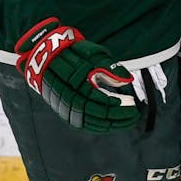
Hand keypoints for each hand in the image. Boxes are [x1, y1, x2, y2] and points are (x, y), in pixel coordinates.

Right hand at [15, 17, 138, 132]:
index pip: (103, 101)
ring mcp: (66, 107)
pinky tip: (111, 124)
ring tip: (127, 121)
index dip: (120, 105)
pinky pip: (83, 124)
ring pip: (92, 123)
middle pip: (99, 114)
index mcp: (79, 83)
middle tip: (135, 115)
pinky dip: (99, 126)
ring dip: (112, 124)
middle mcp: (71, 98)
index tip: (133, 103)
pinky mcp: (64, 112)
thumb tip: (127, 80)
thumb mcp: (94, 54)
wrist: (45, 58)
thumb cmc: (73, 53)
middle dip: (119, 117)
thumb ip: (110, 68)